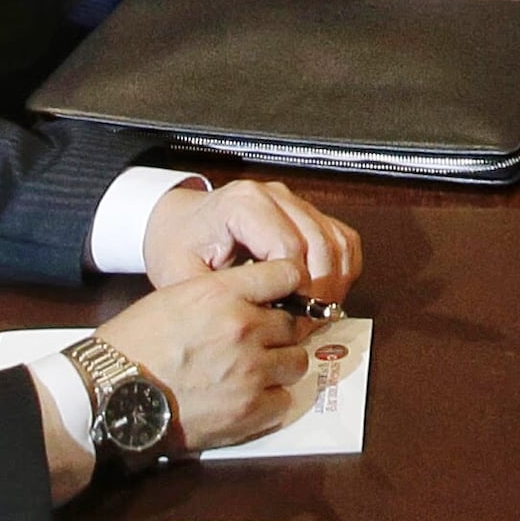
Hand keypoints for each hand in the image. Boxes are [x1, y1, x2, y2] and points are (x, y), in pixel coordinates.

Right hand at [89, 257, 319, 454]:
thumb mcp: (175, 297)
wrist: (110, 396)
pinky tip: (249, 396)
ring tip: (257, 369)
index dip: (288, 284)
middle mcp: (244, 328)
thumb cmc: (133, 345)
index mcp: (222, 294)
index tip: (285, 294)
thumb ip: (222, 292)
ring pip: (297, 361)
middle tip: (264, 340)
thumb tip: (255, 296)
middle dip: (281, 330)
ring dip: (281, 364)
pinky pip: (284, 401)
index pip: (286, 273)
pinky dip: (271, 400)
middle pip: (294, 322)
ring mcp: (250, 372)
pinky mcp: (249, 411)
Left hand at [143, 178, 363, 306]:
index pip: (289, 247)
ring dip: (336, 281)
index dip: (296, 289)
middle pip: (321, 244)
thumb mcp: (182, 276)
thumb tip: (261, 322)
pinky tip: (328, 293)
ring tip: (318, 313)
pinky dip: (343, 268)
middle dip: (321, 289)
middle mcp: (274, 196)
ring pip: (338, 240)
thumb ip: (221, 296)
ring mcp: (294, 202)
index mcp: (243, 204)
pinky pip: (342, 238)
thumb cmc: (178, 246)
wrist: (176, 222)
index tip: (289, 319)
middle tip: (309, 324)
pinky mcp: (306, 212)